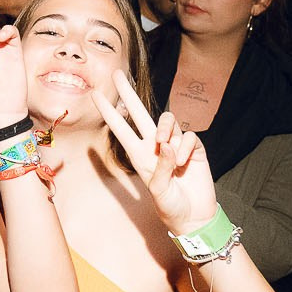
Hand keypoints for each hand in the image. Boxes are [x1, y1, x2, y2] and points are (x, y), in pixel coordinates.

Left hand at [93, 69, 218, 237]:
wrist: (195, 217)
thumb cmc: (171, 207)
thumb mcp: (159, 191)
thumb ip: (161, 168)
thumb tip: (167, 145)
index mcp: (139, 156)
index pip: (121, 129)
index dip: (109, 112)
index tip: (95, 95)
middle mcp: (155, 146)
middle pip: (140, 113)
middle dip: (128, 94)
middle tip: (117, 74)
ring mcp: (175, 145)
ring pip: (168, 121)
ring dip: (166, 129)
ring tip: (165, 145)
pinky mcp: (194, 148)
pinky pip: (190, 137)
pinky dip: (187, 148)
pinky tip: (186, 163)